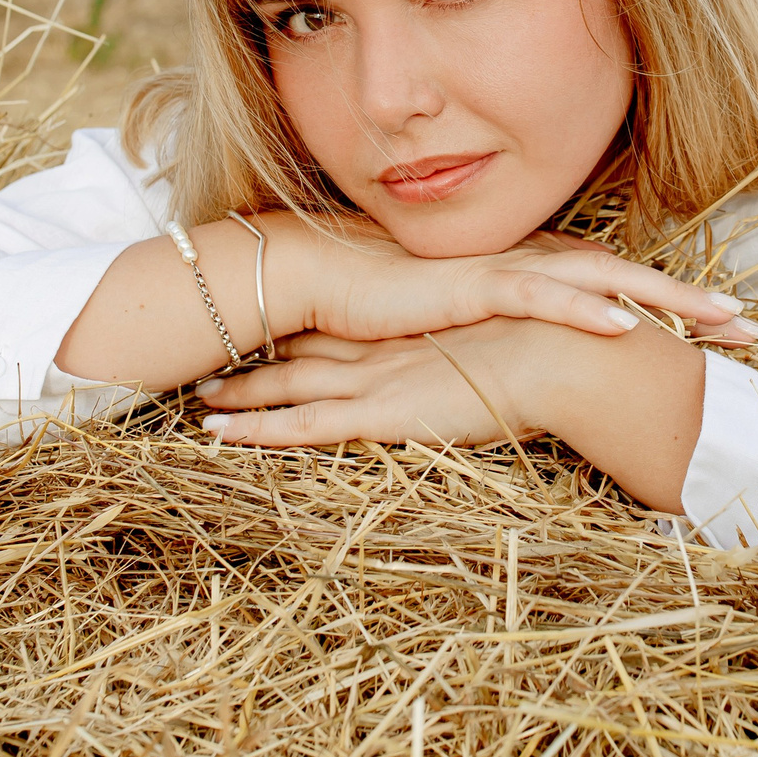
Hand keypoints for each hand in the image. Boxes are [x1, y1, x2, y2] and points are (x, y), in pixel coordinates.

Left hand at [195, 316, 706, 511]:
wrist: (560, 352)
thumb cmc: (553, 345)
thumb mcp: (520, 337)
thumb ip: (500, 340)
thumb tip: (508, 343)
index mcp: (412, 329)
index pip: (344, 322)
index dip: (302, 322)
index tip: (269, 320)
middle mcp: (382, 347)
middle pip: (303, 348)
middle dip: (256, 355)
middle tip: (212, 356)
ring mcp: (373, 378)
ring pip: (287, 385)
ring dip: (240, 394)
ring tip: (197, 400)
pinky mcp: (377, 413)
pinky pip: (301, 426)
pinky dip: (256, 431)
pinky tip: (215, 436)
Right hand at [280, 213, 757, 347]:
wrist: (324, 275)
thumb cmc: (389, 303)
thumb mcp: (465, 327)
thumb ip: (507, 335)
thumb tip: (541, 363)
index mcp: (534, 271)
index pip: (620, 290)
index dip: (678, 307)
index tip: (730, 330)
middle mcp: (531, 262)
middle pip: (630, 281)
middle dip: (694, 303)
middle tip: (754, 330)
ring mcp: (506, 269)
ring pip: (603, 282)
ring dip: (664, 301)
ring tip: (719, 321)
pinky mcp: (474, 285)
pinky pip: (542, 297)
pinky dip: (585, 310)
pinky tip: (626, 326)